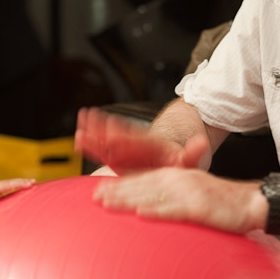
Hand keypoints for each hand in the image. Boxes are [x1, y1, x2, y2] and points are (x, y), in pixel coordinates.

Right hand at [0, 177, 35, 215]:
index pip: (5, 193)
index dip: (15, 191)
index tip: (24, 193)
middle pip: (11, 186)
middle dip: (22, 185)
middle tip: (33, 185)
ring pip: (12, 184)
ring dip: (23, 183)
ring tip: (33, 183)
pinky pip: (9, 185)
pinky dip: (19, 184)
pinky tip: (28, 184)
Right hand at [74, 107, 208, 173]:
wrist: (176, 157)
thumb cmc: (183, 161)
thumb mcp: (191, 159)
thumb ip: (193, 153)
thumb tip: (201, 143)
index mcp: (151, 145)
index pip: (136, 139)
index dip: (124, 133)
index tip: (112, 126)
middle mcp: (136, 145)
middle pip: (117, 134)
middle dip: (103, 127)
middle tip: (88, 116)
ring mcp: (125, 151)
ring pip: (107, 140)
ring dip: (94, 131)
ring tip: (81, 119)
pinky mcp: (118, 159)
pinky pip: (103, 152)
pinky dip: (92, 146)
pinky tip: (78, 139)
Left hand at [93, 167, 264, 234]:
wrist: (253, 202)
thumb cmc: (223, 203)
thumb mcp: (195, 195)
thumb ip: (173, 199)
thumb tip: (150, 208)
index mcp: (177, 177)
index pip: (143, 180)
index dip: (120, 185)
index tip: (98, 191)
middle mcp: (179, 180)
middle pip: (142, 185)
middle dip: (116, 191)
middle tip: (93, 197)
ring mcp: (189, 192)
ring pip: (152, 194)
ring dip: (128, 198)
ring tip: (108, 203)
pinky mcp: (200, 206)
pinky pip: (175, 209)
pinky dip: (157, 211)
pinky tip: (140, 213)